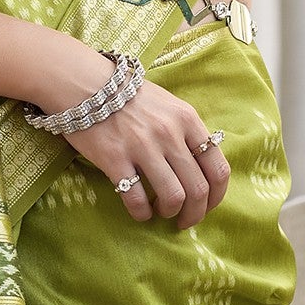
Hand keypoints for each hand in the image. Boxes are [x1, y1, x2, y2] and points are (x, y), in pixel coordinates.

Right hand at [54, 72, 230, 225]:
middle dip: (195, 214)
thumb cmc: (130, 96)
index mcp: (188, 120)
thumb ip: (188, 133)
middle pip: (198, 189)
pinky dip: (142, 213)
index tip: (207, 206)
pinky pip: (136, 199)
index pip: (218, 169)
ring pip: (173, 197)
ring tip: (161, 212)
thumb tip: (203, 169)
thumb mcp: (169, 106)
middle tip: (184, 221)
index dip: (216, 196)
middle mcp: (170, 134)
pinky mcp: (115, 159)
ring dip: (170, 213)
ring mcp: (143, 147)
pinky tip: (140, 211)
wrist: (86, 83)